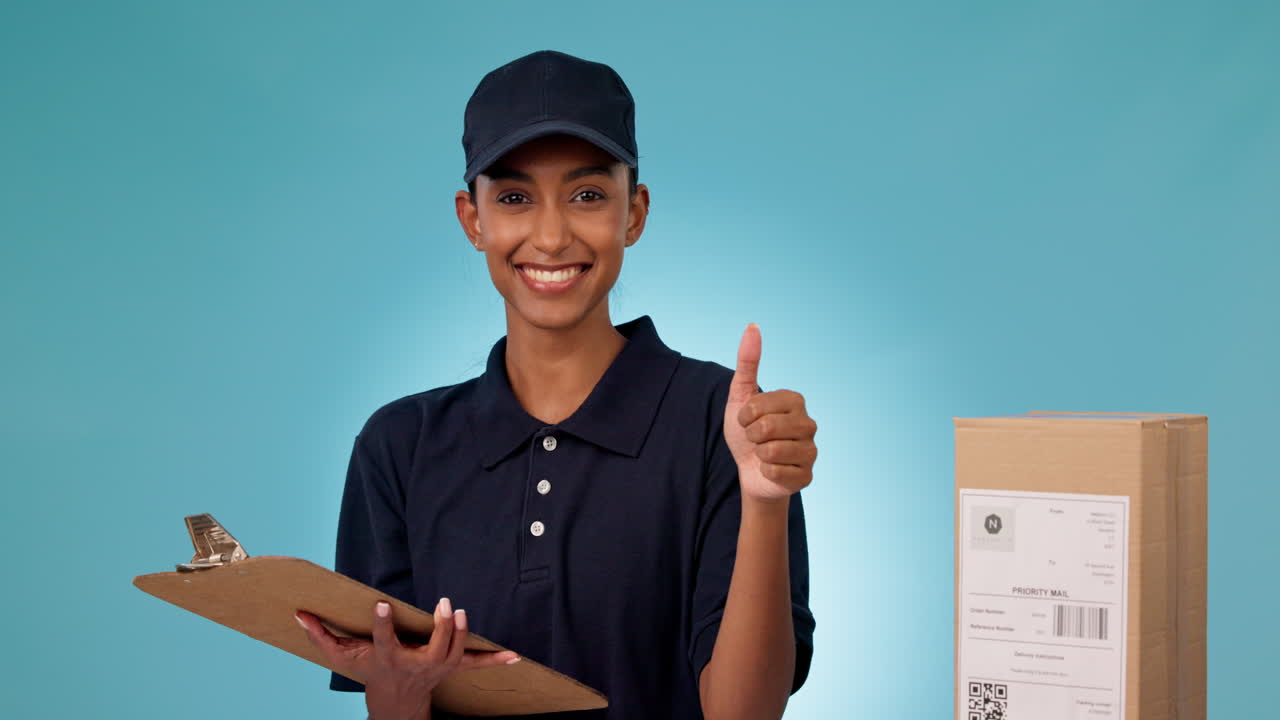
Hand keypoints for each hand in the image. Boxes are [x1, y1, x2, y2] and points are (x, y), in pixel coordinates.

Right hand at [296, 598, 520, 719]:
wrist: (395, 703)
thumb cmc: (368, 673)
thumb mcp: (342, 657)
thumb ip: (321, 635)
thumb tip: (299, 614)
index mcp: (388, 660)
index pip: (383, 642)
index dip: (382, 625)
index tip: (380, 604)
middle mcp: (415, 666)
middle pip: (431, 650)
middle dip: (439, 629)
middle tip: (443, 604)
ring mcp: (436, 669)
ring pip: (453, 654)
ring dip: (460, 634)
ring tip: (459, 611)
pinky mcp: (451, 667)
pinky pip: (475, 665)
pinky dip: (494, 660)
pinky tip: (514, 656)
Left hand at [723, 323, 817, 502]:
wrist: (750, 470)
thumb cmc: (746, 432)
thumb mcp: (741, 396)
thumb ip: (748, 362)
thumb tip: (752, 326)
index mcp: (795, 400)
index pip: (757, 406)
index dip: (744, 416)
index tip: (748, 420)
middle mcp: (809, 422)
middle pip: (766, 428)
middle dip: (750, 436)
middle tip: (755, 439)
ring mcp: (811, 450)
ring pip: (772, 451)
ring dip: (758, 454)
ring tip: (763, 453)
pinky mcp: (808, 476)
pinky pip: (777, 473)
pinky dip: (766, 472)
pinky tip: (771, 470)